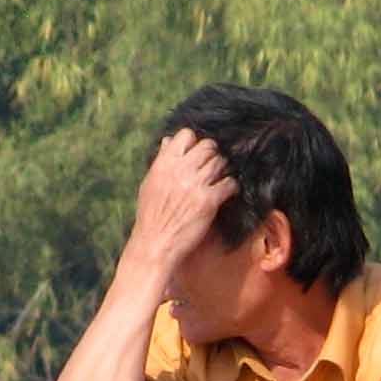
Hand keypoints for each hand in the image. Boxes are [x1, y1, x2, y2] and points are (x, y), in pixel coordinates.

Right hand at [126, 127, 236, 282]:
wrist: (155, 244)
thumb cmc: (151, 216)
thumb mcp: (150, 184)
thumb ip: (161, 161)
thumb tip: (168, 140)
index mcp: (163, 164)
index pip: (186, 135)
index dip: (194, 142)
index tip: (196, 154)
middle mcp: (179, 170)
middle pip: (208, 146)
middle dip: (212, 155)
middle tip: (212, 168)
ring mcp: (195, 185)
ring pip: (220, 162)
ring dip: (223, 170)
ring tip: (219, 180)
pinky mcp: (208, 201)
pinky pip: (229, 183)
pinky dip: (231, 187)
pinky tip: (226, 194)